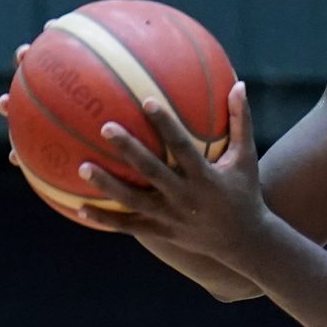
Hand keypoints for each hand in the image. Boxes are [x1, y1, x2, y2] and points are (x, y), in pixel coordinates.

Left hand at [73, 85, 269, 264]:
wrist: (244, 242)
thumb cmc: (245, 192)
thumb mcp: (246, 159)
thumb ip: (241, 122)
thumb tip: (239, 84)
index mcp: (205, 178)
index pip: (183, 148)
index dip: (166, 125)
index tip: (148, 101)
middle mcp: (186, 197)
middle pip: (152, 172)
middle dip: (130, 150)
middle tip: (105, 127)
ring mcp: (171, 217)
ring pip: (134, 201)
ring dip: (108, 186)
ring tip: (82, 168)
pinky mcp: (162, 232)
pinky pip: (130, 226)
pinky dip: (106, 219)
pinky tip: (80, 208)